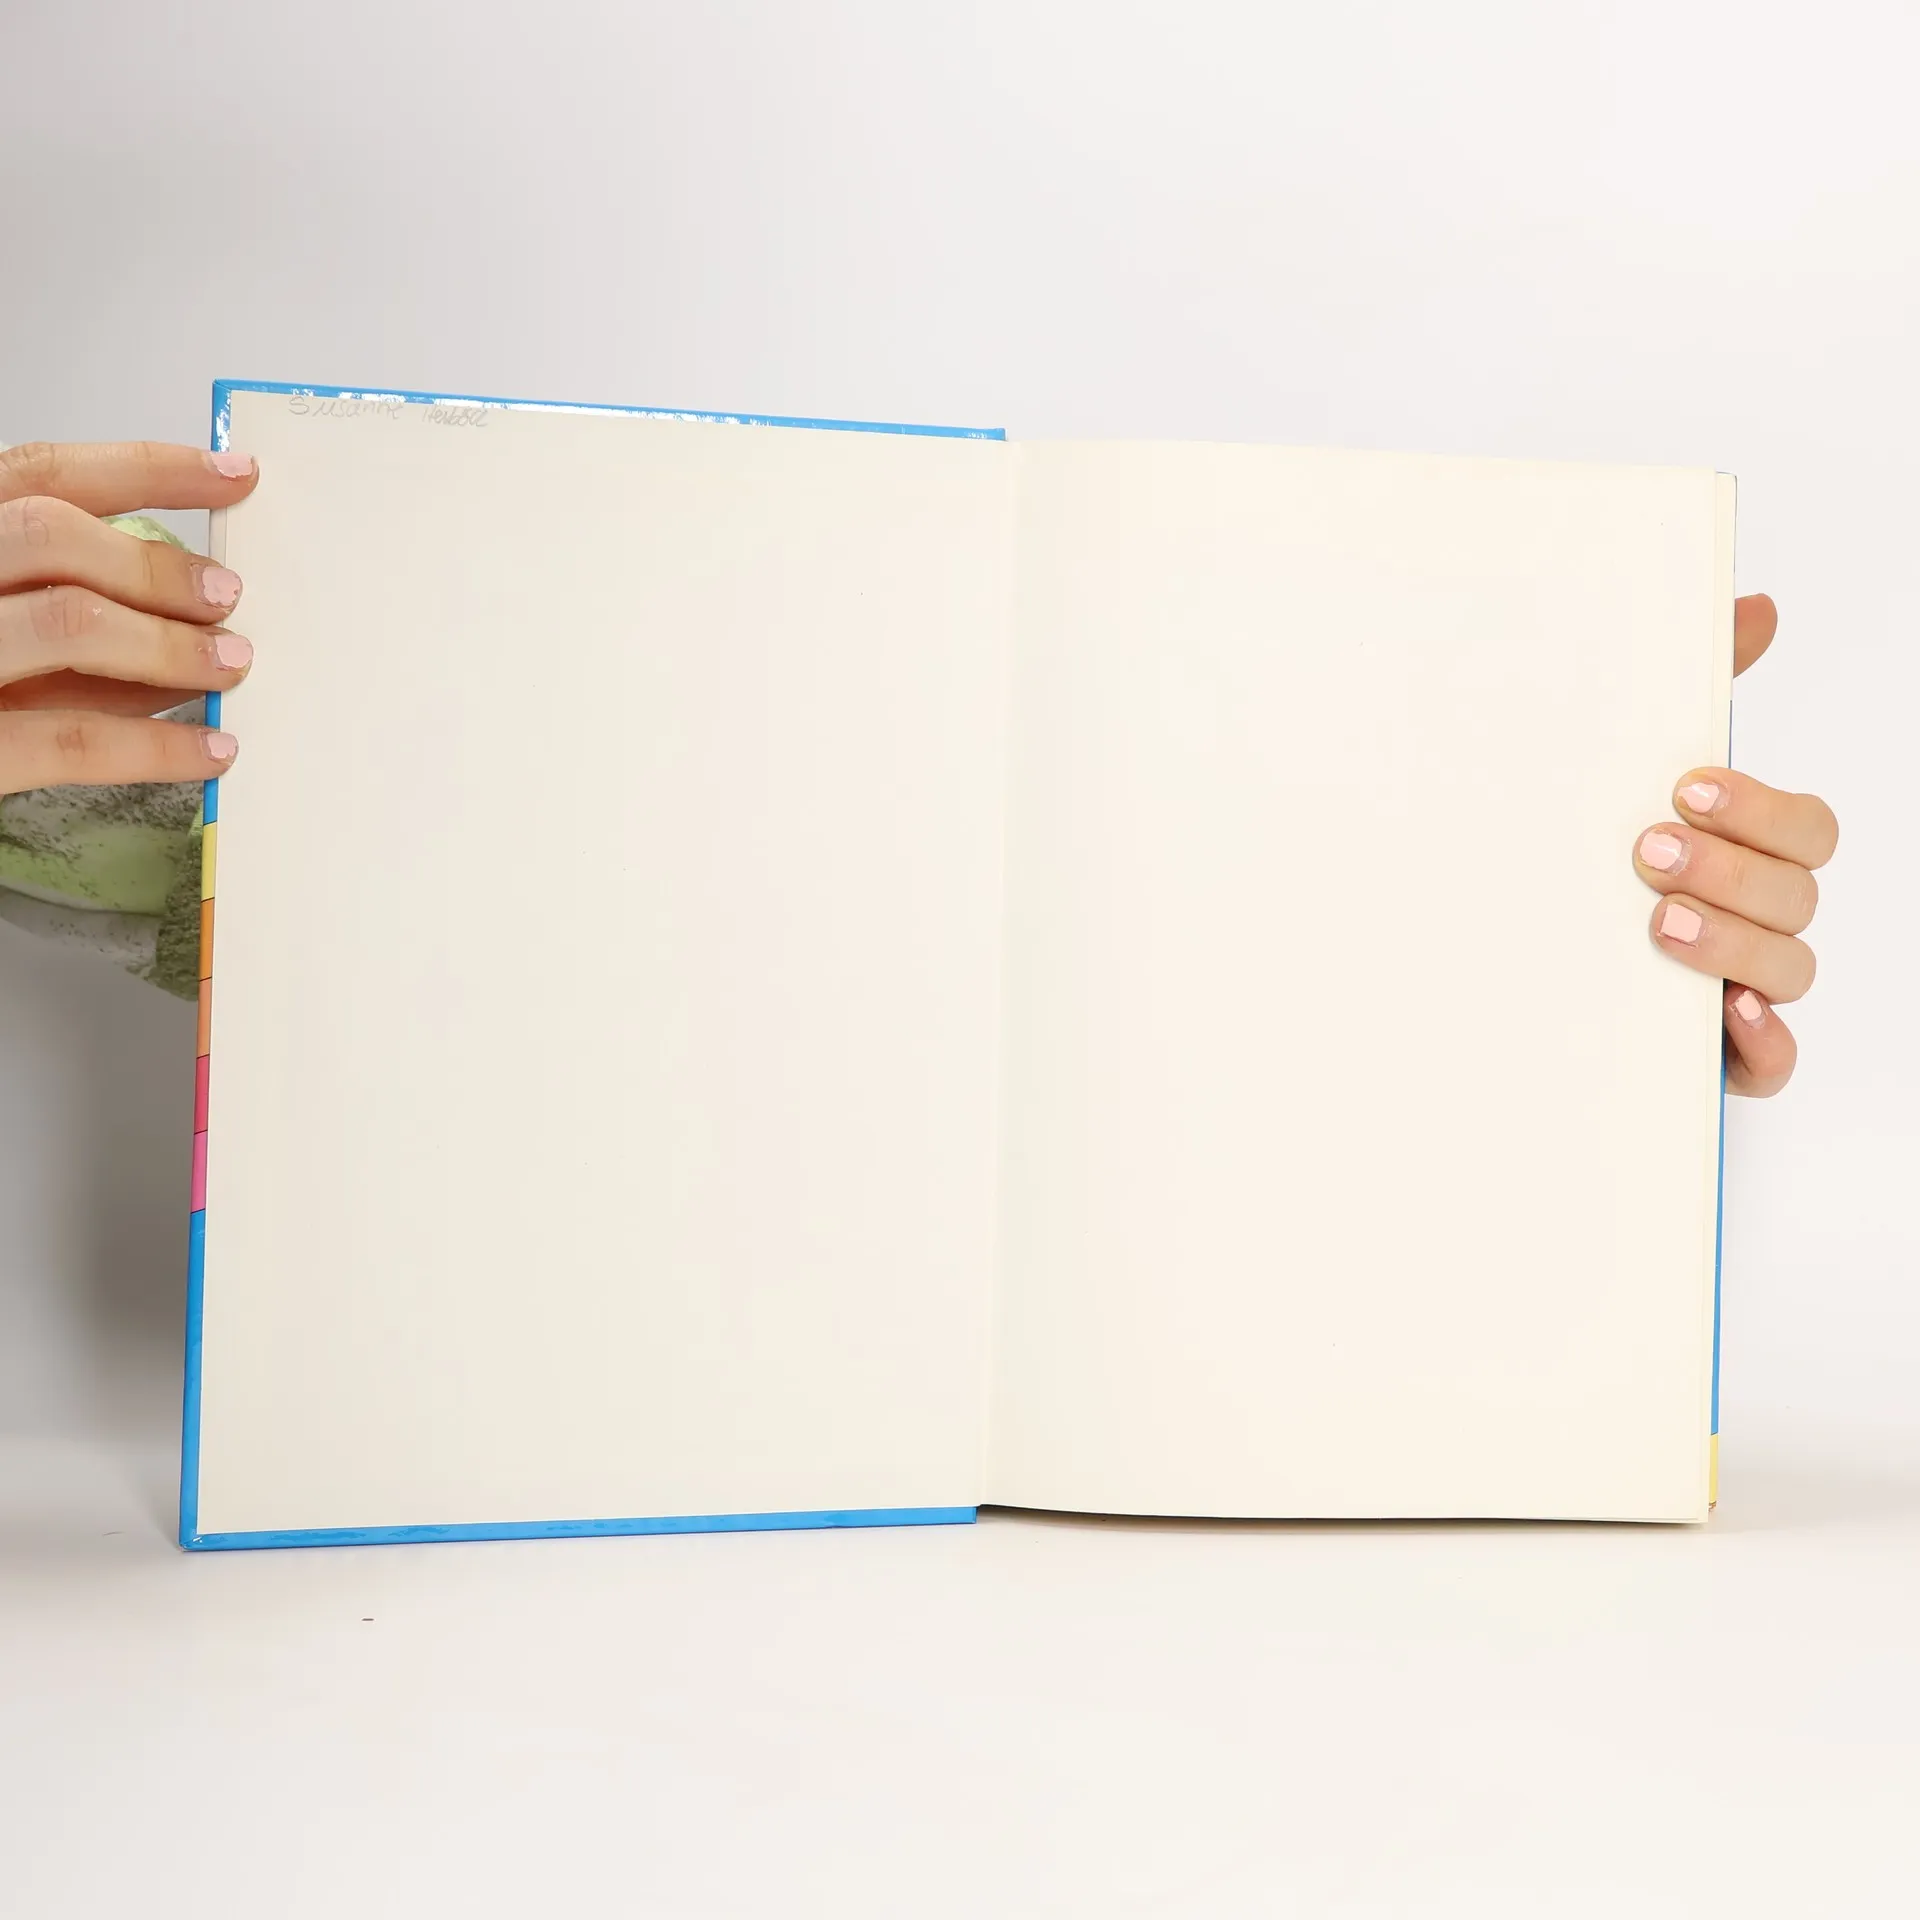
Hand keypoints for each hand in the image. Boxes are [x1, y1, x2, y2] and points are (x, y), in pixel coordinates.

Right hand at [1, 441, 258, 795]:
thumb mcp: (1, 621)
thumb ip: (67, 608)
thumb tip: (187, 611)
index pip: (40, 474)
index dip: (148, 469)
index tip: (236, 474)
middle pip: (52, 536)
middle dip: (155, 565)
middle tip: (228, 597)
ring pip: (69, 623)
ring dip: (170, 646)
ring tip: (230, 666)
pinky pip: (72, 740)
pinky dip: (156, 745)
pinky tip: (210, 750)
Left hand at [1636, 594, 1836, 1096]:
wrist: (1503, 958)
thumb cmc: (1591, 860)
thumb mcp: (1620, 772)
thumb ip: (1691, 694)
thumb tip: (1752, 606)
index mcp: (1751, 854)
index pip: (1806, 829)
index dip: (1759, 807)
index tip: (1683, 785)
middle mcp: (1759, 920)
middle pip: (1799, 894)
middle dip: (1731, 868)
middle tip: (1647, 851)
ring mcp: (1746, 987)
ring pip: (1792, 968)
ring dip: (1732, 941)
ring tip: (1656, 923)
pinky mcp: (1723, 1055)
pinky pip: (1775, 1062)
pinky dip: (1763, 1040)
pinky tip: (1726, 1011)